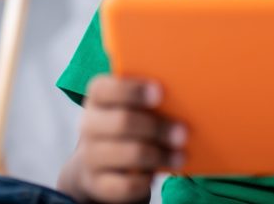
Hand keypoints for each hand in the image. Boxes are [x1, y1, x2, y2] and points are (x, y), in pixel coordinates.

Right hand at [74, 75, 186, 202]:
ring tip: (180, 156)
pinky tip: (158, 174)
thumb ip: (149, 99)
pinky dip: (145, 180)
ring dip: (159, 155)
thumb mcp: (134, 107)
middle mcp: (89, 125)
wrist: (101, 163)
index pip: (103, 89)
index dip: (132, 90)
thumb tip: (183, 96)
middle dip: (156, 127)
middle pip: (122, 122)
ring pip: (128, 154)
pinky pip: (125, 184)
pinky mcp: (98, 184)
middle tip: (183, 132)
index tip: (160, 93)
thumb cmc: (128, 125)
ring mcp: (91, 156)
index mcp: (97, 98)